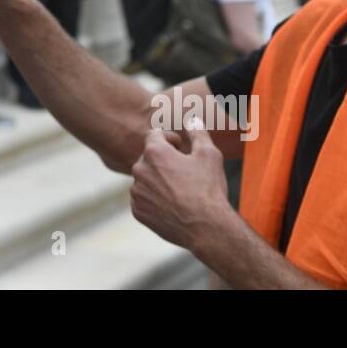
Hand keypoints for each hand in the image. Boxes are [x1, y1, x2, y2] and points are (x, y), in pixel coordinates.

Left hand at [128, 117, 231, 250]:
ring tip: (180, 191)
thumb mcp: (209, 154)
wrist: (206, 228)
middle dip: (164, 160)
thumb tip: (191, 119)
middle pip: (148, 157)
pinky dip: (154, 199)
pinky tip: (173, 205)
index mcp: (154, 152)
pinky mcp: (138, 211)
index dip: (169, 138)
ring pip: (145, 179)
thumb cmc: (208, 189)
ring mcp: (137, 192)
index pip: (154, 134)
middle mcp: (139, 170)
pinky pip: (143, 199)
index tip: (181, 147)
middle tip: (184, 171)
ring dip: (158, 180)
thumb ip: (197, 132)